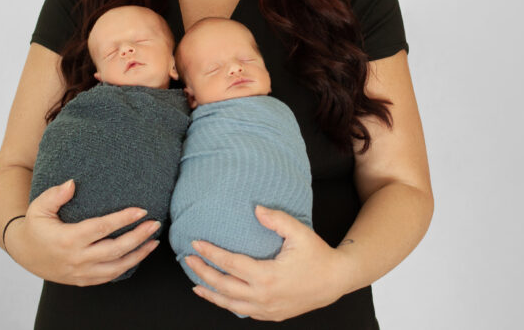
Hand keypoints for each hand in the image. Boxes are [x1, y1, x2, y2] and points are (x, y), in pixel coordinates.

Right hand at [7, 179, 161, 285]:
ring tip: (154, 241)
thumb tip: (73, 183)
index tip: (141, 210)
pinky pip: (109, 277)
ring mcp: (80, 272)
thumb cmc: (35, 226)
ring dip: (138, 255)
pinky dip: (127, 267)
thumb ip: (55, 194)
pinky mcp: (83, 280)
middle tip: (155, 223)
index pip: (101, 229)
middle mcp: (76, 258)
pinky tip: (139, 255)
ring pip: (116, 268)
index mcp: (67, 239)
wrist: (24, 253)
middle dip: (138, 237)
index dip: (123, 219)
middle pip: (115, 250)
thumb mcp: (39, 207)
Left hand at [184, 205, 351, 320]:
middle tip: (188, 260)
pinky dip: (228, 304)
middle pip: (224, 287)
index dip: (211, 254)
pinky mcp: (271, 315)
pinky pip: (243, 312)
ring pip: (230, 304)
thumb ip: (276, 219)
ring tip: (195, 284)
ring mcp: (267, 309)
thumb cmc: (317, 255)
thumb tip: (255, 208)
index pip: (230, 264)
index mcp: (267, 276)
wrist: (335, 280)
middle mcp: (263, 296)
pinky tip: (220, 296)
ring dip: (211, 294)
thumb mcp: (299, 232)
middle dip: (203, 273)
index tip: (196, 244)